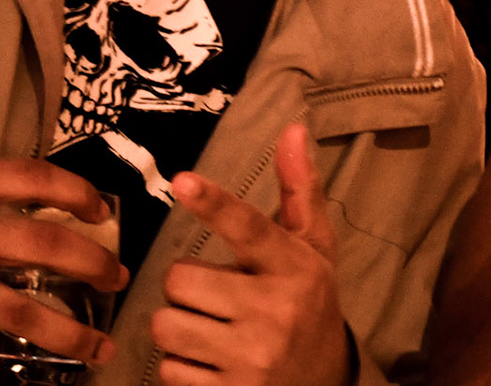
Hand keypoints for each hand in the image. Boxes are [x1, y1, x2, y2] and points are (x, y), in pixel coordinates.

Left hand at [152, 124, 351, 385]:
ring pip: (166, 324)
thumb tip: (293, 129)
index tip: (182, 181)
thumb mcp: (313, 246)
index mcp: (296, 267)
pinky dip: (180, 364)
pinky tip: (212, 360)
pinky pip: (167, 368)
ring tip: (212, 328)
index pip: (250, 228)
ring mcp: (252, 355)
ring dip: (178, 324)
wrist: (324, 380)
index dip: (214, 204)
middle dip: (187, 285)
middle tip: (214, 292)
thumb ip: (299, 190)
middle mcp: (276, 309)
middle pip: (181, 279)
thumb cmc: (309, 299)